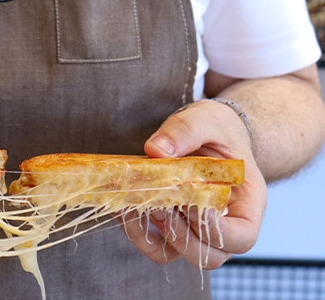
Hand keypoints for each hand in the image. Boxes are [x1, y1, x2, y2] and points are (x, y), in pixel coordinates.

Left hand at [120, 99, 266, 268]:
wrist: (209, 132)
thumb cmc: (216, 128)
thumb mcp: (205, 119)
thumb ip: (183, 131)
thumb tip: (155, 150)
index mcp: (247, 201)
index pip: (242, 237)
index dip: (214, 230)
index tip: (189, 203)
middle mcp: (226, 223)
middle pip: (209, 256)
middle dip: (179, 235)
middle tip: (159, 204)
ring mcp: (197, 229)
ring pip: (178, 255)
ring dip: (153, 236)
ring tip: (136, 205)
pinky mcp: (172, 225)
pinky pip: (155, 244)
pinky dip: (138, 232)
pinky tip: (126, 206)